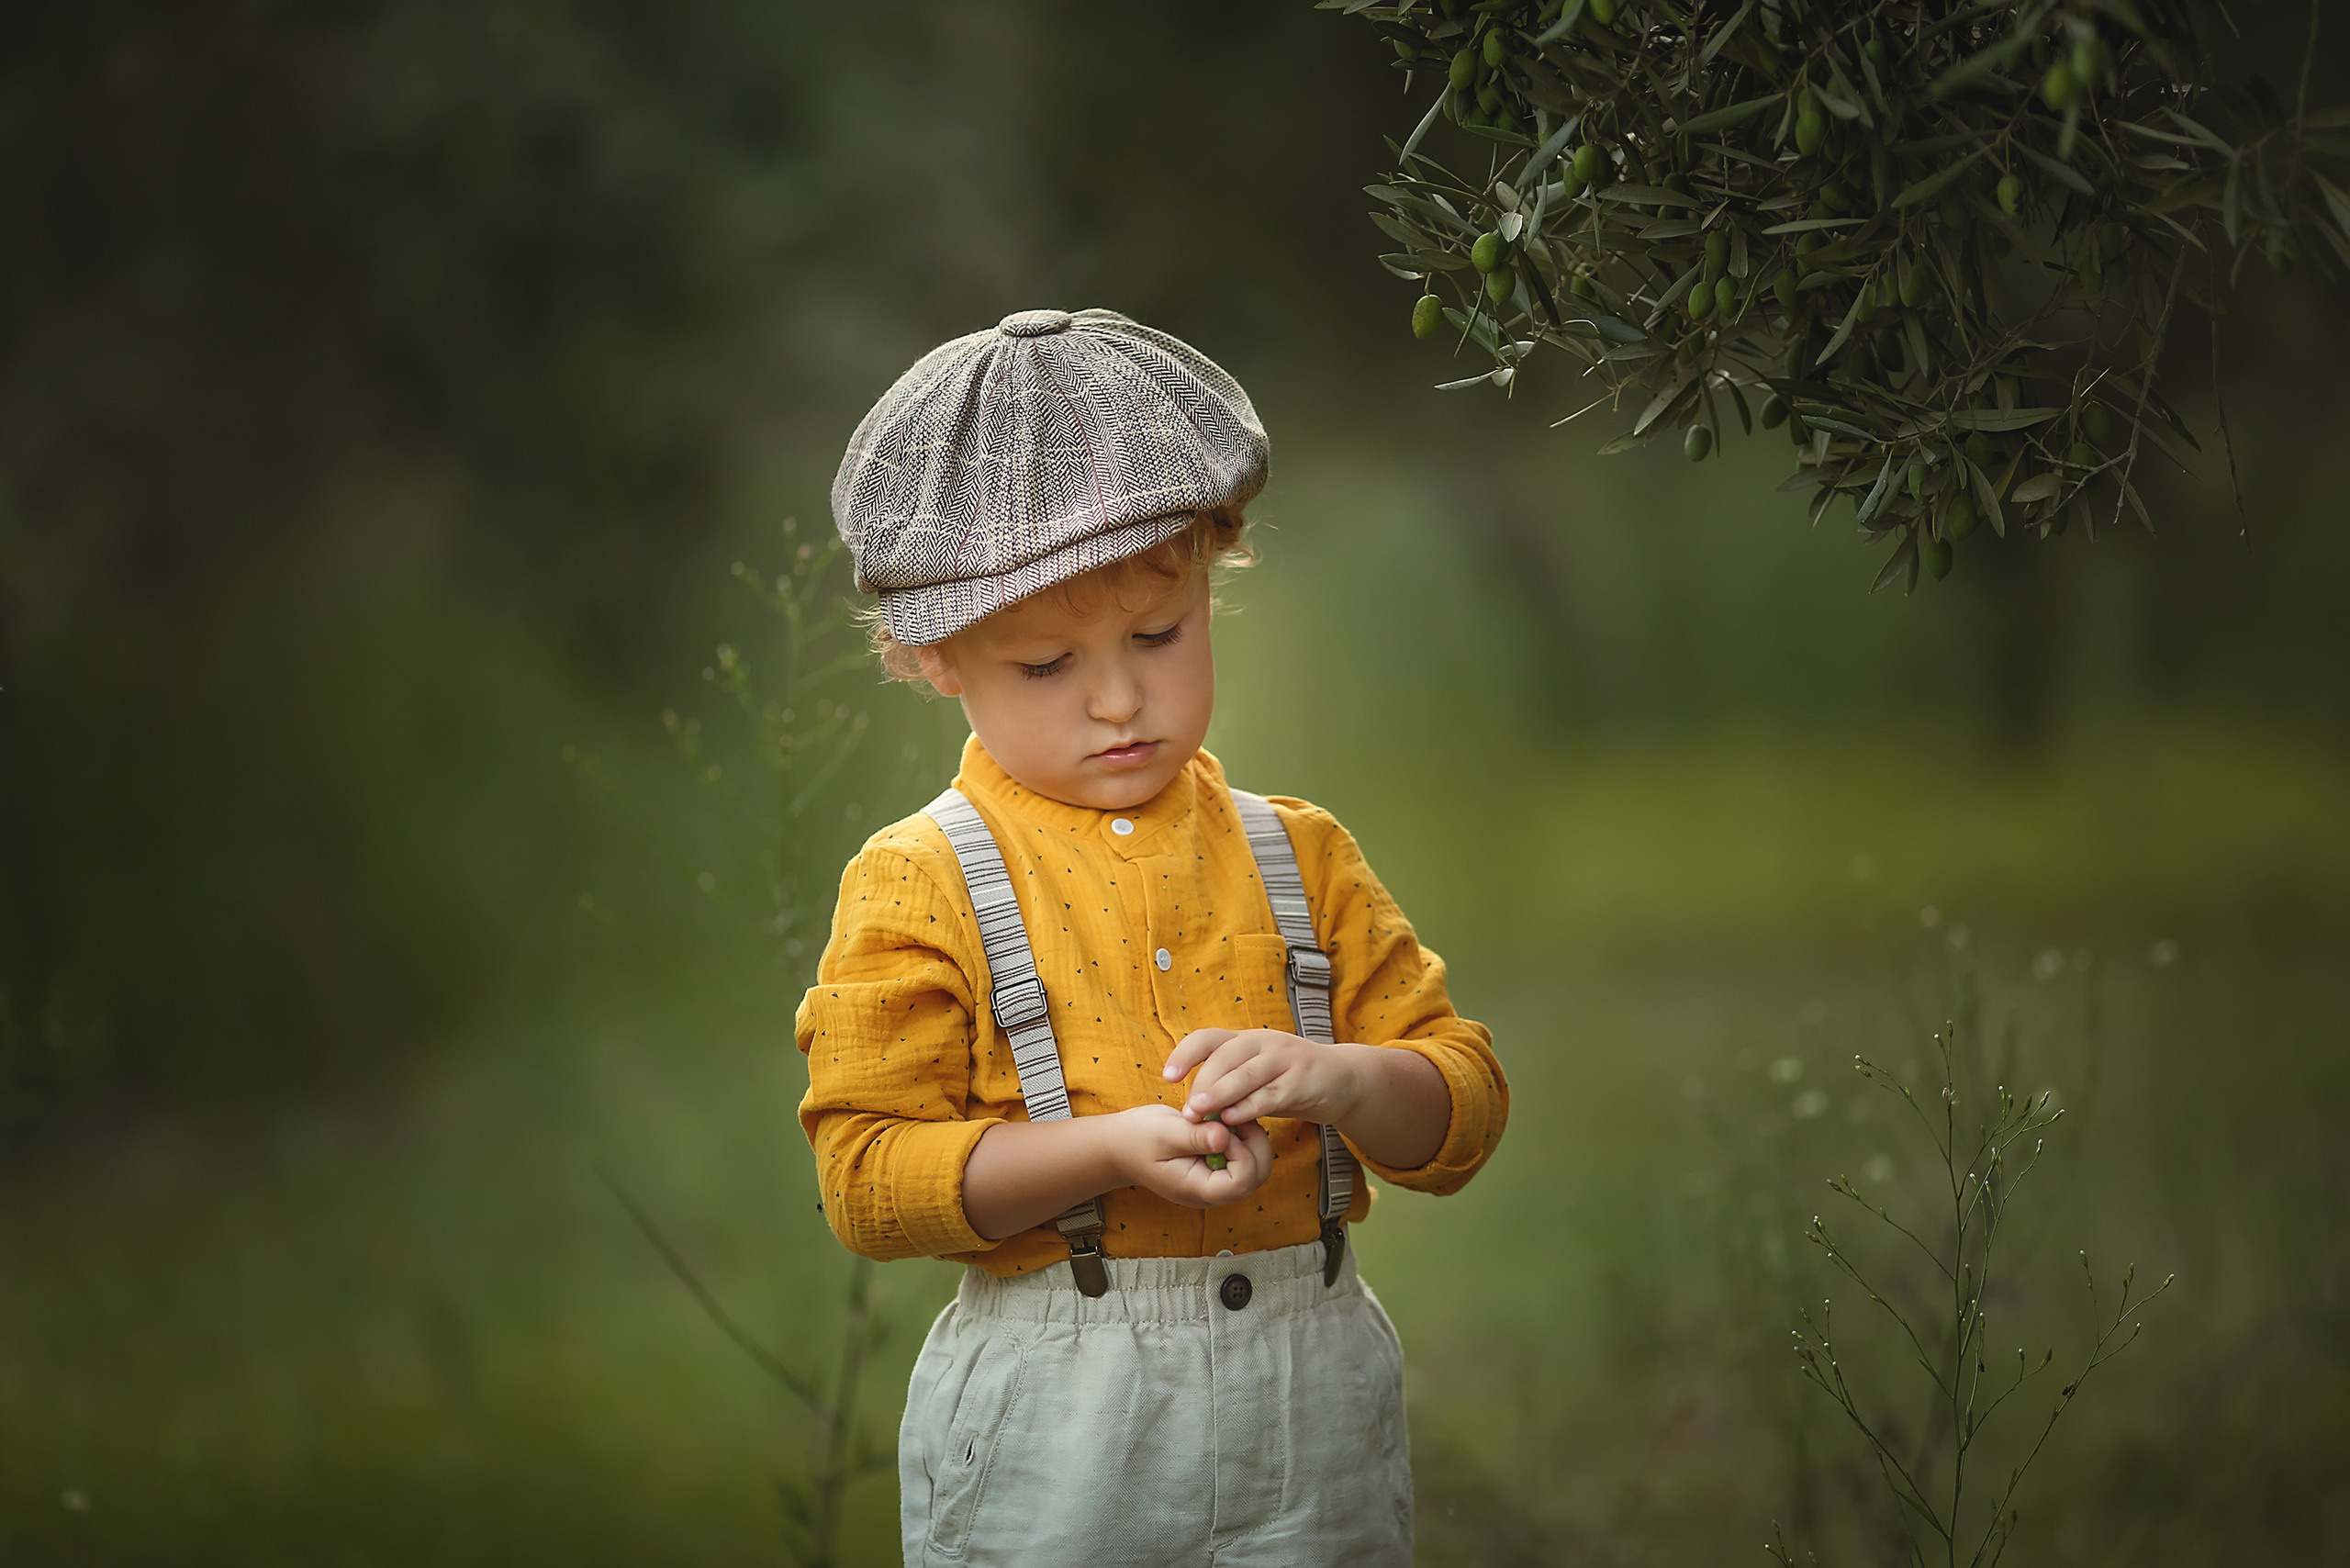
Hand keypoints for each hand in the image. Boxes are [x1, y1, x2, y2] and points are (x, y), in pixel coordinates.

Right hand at [1106, 1103, 1273, 1208]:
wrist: (1119, 1145)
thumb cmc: (1137, 1139)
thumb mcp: (1164, 1133)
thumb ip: (1196, 1137)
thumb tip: (1226, 1136)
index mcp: (1198, 1189)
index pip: (1241, 1182)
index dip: (1243, 1154)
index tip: (1224, 1128)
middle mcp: (1212, 1191)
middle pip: (1257, 1176)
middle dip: (1255, 1144)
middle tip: (1236, 1117)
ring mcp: (1216, 1180)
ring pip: (1256, 1166)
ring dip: (1250, 1138)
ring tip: (1228, 1116)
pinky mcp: (1217, 1167)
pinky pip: (1244, 1157)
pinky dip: (1243, 1136)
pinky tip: (1224, 1119)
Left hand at [1162, 1027, 1364, 1129]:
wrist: (1342, 1079)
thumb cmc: (1289, 1080)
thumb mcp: (1256, 1076)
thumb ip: (1228, 1085)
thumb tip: (1192, 1107)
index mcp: (1247, 1039)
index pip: (1208, 1038)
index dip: (1185, 1054)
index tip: (1167, 1077)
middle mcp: (1264, 1043)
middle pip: (1225, 1056)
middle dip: (1201, 1082)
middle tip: (1186, 1110)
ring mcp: (1284, 1059)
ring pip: (1246, 1074)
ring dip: (1220, 1094)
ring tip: (1200, 1113)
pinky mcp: (1302, 1081)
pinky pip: (1271, 1094)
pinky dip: (1250, 1106)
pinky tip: (1233, 1120)